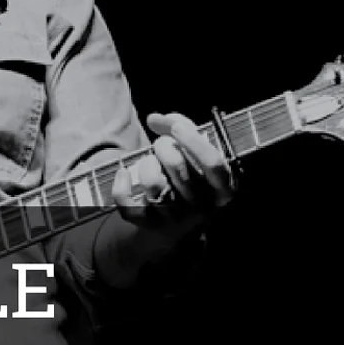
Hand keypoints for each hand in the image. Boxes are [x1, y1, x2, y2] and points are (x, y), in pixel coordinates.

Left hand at [111, 112, 237, 235]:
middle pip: (177, 166)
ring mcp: (177, 219)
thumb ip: (181, 127)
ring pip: (153, 184)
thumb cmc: (191, 173)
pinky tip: (124, 173)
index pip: (212, 163)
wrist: (180, 217)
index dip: (193, 140)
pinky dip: (121, 186)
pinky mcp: (152, 226)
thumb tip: (154, 119)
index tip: (176, 126)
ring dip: (146, 163)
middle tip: (161, 145)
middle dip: (163, 145)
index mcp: (222, 188)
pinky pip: (130, 206)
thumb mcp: (197, 150)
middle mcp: (202, 206)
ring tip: (149, 161)